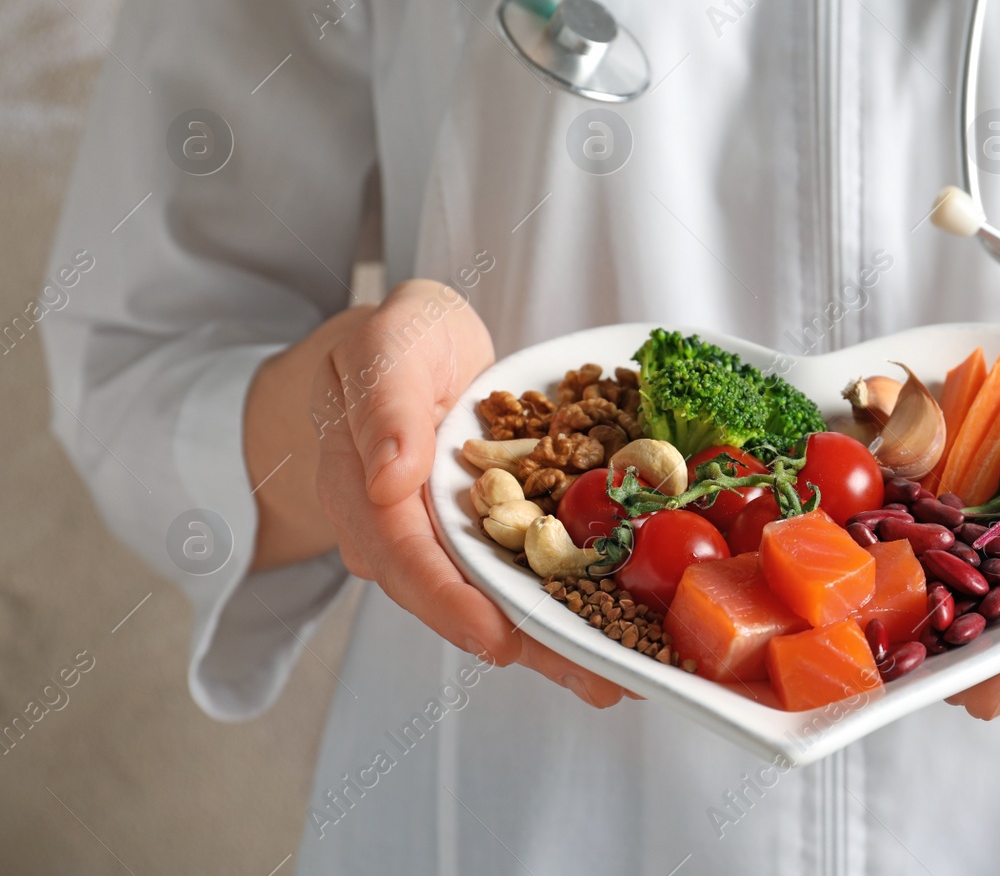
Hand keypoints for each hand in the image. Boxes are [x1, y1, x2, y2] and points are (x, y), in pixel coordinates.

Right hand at [248, 278, 627, 707]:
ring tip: (617, 676)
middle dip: (521, 643)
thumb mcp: (389, 345)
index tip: (496, 638)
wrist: (414, 344)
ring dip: (552, 642)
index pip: (402, 555)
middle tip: (590, 677)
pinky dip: (565, 603)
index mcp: (364, 488)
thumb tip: (390, 482)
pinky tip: (617, 630)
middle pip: (454, 598)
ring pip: (492, 599)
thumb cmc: (399, 339)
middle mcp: (401, 530)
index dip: (449, 601)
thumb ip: (387, 408)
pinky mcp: (485, 534)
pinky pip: (521, 574)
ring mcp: (445, 538)